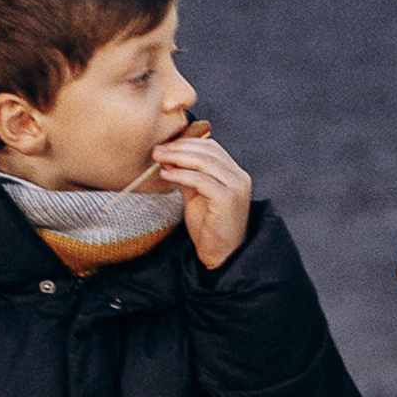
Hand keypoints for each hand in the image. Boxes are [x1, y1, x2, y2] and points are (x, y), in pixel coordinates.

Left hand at [152, 129, 252, 269]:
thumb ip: (186, 176)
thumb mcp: (196, 195)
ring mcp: (236, 187)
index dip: (187, 143)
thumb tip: (167, 158)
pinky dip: (182, 175)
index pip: (211, 147)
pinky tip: (167, 175)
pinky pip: (202, 180)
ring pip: (205, 162)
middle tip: (158, 149)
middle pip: (208, 151)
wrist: (221, 254)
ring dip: (178, 157)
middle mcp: (239, 177)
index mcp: (234, 173)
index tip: (165, 145)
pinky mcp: (228, 199)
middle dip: (180, 147)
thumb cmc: (210, 227)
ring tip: (159, 158)